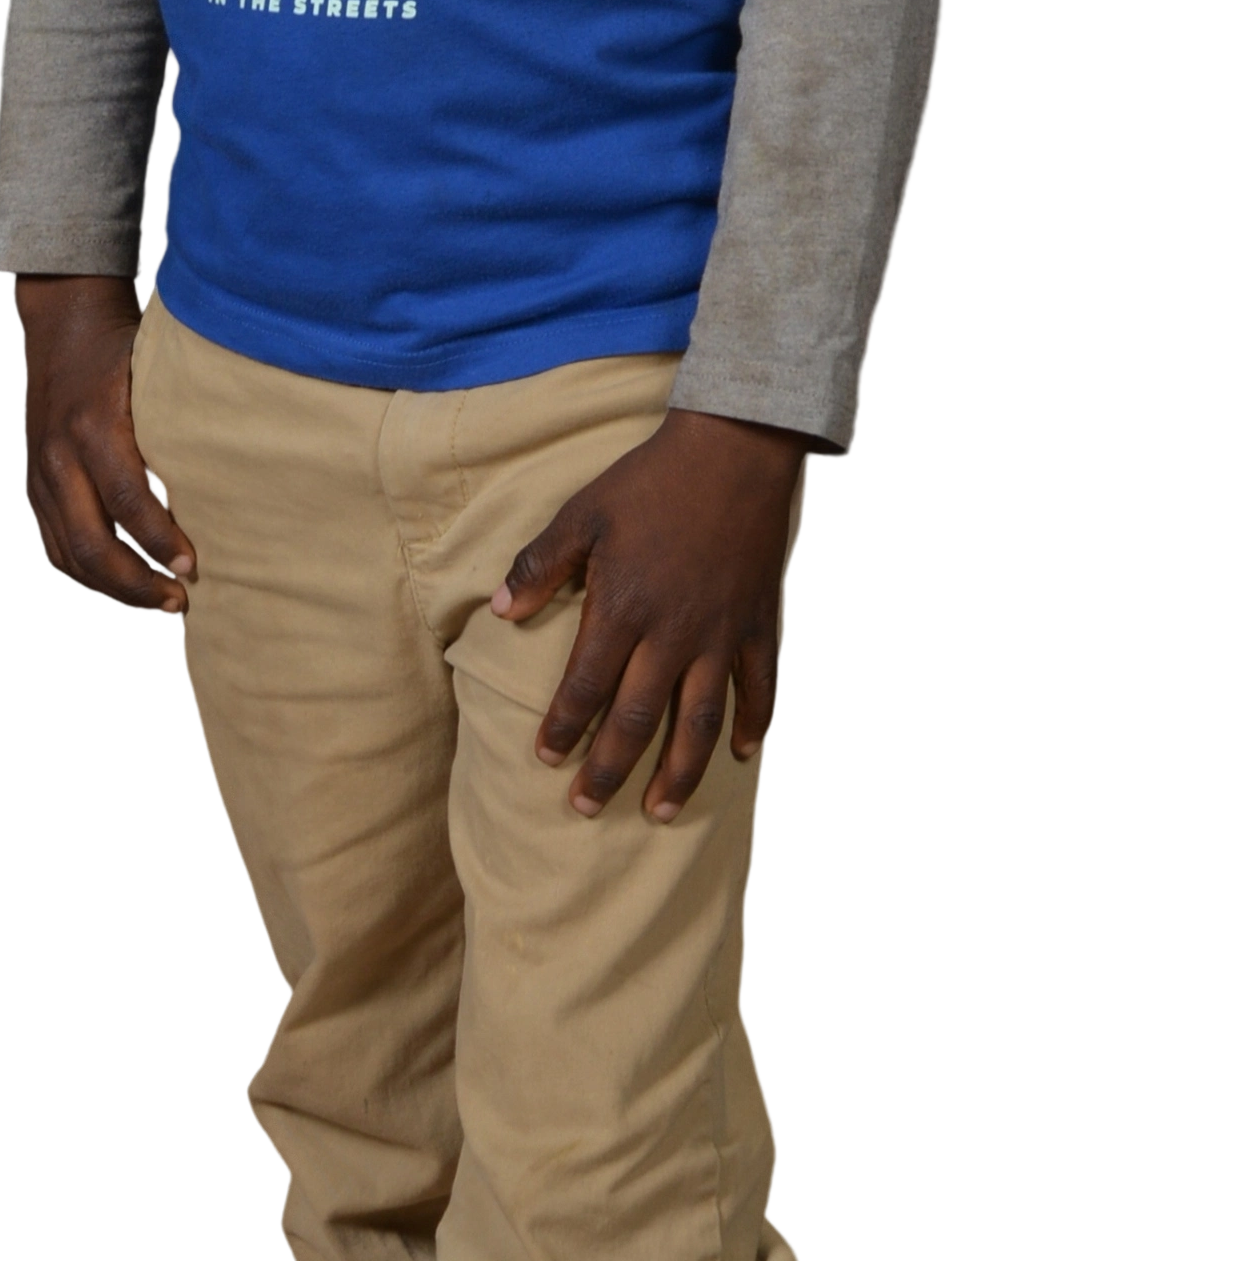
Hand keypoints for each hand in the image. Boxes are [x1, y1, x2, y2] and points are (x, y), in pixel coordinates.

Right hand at [13, 274, 196, 617]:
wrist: (65, 324)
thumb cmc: (125, 350)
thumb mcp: (155, 375)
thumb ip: (180, 423)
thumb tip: (235, 477)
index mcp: (94, 426)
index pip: (128, 500)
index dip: (161, 540)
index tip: (194, 566)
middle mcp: (59, 455)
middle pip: (92, 542)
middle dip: (137, 582)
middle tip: (180, 600)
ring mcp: (39, 474)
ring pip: (70, 554)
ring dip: (114, 587)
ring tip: (160, 602)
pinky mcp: (33, 486)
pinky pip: (55, 545)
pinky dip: (87, 574)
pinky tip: (122, 586)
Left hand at [489, 406, 809, 822]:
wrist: (732, 449)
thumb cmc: (649, 480)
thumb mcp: (583, 513)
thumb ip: (540, 565)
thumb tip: (499, 612)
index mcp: (624, 606)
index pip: (585, 686)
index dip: (563, 728)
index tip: (545, 760)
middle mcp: (673, 632)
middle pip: (637, 718)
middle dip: (608, 769)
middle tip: (585, 809)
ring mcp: (720, 632)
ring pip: (700, 721)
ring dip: (679, 771)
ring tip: (659, 811)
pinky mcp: (757, 622)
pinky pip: (760, 686)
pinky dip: (754, 724)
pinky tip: (742, 755)